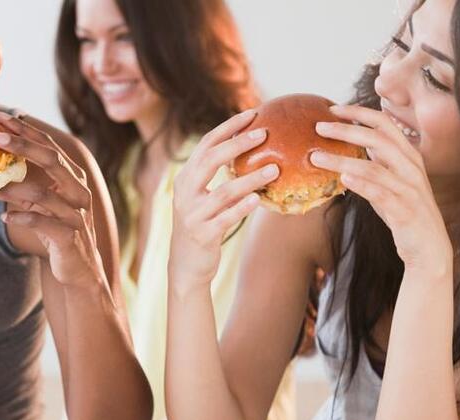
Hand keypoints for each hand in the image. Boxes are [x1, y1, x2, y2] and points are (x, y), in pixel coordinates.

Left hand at [0, 111, 105, 286]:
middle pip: (53, 161)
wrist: (80, 271)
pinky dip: (22, 218)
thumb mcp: (40, 207)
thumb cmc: (58, 233)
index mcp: (73, 179)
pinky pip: (43, 224)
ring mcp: (76, 215)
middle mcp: (78, 193)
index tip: (2, 116)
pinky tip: (5, 217)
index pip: (50, 147)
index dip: (27, 131)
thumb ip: (22, 189)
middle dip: (24, 146)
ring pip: (44, 194)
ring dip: (14, 188)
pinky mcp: (70, 238)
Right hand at [169, 109, 278, 286]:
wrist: (186, 265)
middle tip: (264, 133)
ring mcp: (192, 214)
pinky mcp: (202, 234)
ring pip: (224, 191)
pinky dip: (242, 208)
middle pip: (210, 159)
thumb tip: (255, 156)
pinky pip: (225, 218)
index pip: (206, 144)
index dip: (228, 127)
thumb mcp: (206, 200)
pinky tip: (258, 201)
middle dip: (238, 144)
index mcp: (186, 178)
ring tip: (274, 168)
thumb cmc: (203, 227)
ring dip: (251, 178)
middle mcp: (185, 192)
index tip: (252, 113)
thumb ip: (222, 180)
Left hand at [311, 104, 452, 271]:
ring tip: (316, 157)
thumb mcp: (391, 183)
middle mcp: (411, 168)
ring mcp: (409, 189)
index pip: (385, 124)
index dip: (359, 113)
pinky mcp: (404, 211)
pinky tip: (343, 180)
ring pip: (374, 167)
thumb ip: (377, 165)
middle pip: (378, 139)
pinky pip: (381, 194)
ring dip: (342, 160)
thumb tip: (354, 149)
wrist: (429, 248)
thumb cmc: (405, 213)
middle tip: (318, 126)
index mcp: (408, 156)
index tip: (333, 108)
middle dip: (347, 130)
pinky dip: (362, 185)